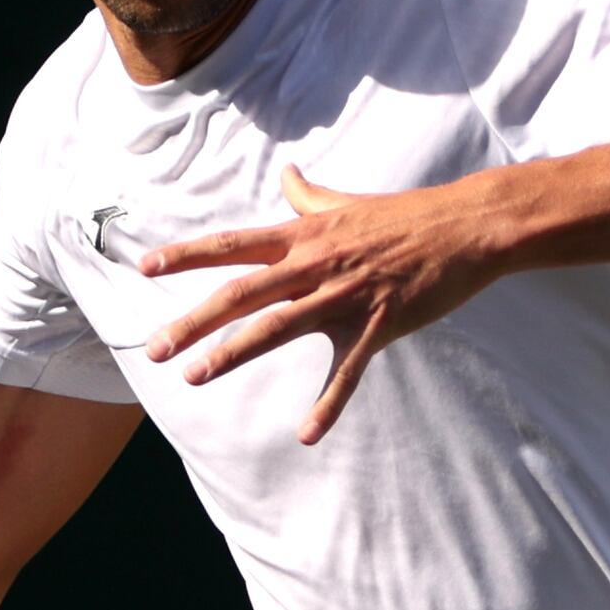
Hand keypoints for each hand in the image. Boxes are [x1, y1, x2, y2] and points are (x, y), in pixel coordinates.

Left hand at [134, 163, 528, 443]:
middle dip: (193, 320)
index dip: (186, 255)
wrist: (465, 227)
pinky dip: (328, 404)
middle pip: (241, 292)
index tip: (144, 267)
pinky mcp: (379, 324)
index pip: (233, 245)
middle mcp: (314, 264)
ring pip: (278, 328)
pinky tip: (306, 435)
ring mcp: (345, 295)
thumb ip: (309, 195)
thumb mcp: (347, 201)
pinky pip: (348, 370)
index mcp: (303, 236)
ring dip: (233, 353)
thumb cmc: (405, 215)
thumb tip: (288, 175)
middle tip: (155, 348)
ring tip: (195, 376)